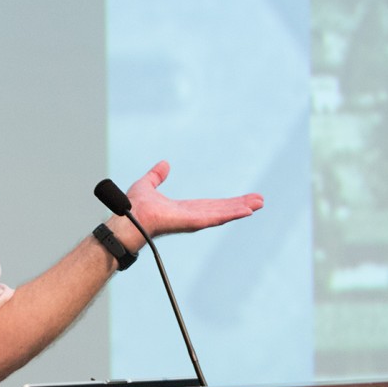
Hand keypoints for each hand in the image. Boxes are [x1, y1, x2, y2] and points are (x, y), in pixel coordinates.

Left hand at [124, 160, 262, 237]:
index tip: (243, 200)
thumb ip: (156, 176)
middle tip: (260, 201)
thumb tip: (164, 164)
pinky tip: (246, 211)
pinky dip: (231, 214)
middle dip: (240, 205)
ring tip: (258, 204)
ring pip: (222, 214)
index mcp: (184, 209)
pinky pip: (215, 217)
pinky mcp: (192, 221)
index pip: (211, 205)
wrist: (128, 218)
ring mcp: (193, 220)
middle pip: (222, 210)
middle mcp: (192, 216)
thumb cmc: (133, 208)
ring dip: (240, 209)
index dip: (227, 202)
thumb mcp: (148, 185)